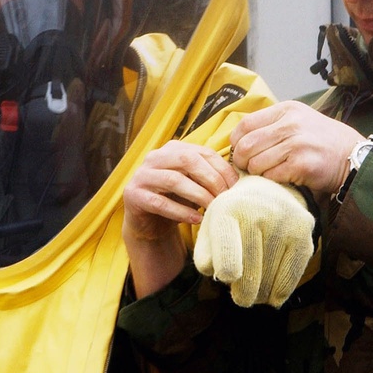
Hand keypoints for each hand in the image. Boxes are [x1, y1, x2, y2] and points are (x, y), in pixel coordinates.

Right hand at [123, 140, 238, 296]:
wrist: (149, 223)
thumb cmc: (177, 200)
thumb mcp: (194, 184)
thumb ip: (209, 176)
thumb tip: (239, 179)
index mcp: (173, 149)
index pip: (202, 152)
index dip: (221, 168)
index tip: (236, 186)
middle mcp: (155, 157)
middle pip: (188, 161)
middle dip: (211, 179)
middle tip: (225, 197)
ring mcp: (142, 175)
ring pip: (174, 180)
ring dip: (198, 195)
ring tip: (213, 208)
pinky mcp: (133, 195)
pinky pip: (160, 203)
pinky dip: (181, 212)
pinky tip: (196, 220)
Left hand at [194, 174, 313, 307]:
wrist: (265, 193)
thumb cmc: (231, 221)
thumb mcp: (209, 233)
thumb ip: (205, 259)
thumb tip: (223, 277)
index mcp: (227, 211)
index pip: (228, 259)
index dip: (227, 274)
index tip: (228, 278)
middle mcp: (257, 212)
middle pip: (249, 276)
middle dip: (243, 295)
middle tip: (241, 296)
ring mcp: (284, 220)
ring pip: (270, 282)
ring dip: (261, 294)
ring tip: (255, 288)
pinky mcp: (304, 230)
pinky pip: (292, 279)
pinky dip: (280, 292)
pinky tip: (272, 289)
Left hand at [229, 100, 361, 194]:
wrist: (352, 156)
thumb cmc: (322, 140)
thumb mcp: (299, 120)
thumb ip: (273, 125)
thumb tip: (240, 140)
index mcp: (286, 110)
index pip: (245, 124)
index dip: (236, 141)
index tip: (239, 151)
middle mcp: (290, 124)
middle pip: (246, 145)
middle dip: (242, 161)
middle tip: (248, 168)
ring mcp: (296, 144)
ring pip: (256, 163)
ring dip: (257, 173)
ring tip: (268, 173)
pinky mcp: (301, 164)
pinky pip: (271, 176)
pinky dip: (271, 181)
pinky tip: (282, 178)